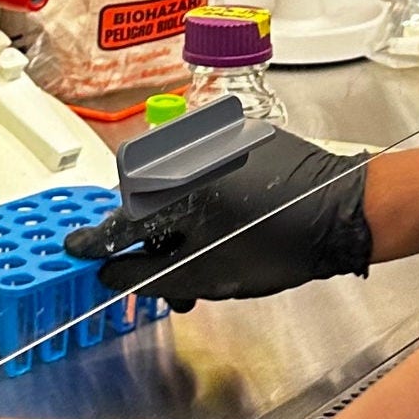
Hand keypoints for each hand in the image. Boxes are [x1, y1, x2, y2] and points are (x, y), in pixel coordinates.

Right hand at [63, 128, 370, 305]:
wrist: (343, 210)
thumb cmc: (282, 244)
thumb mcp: (209, 274)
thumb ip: (149, 275)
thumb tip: (110, 275)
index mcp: (173, 186)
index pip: (119, 221)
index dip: (96, 244)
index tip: (75, 251)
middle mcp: (184, 153)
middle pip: (146, 205)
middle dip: (150, 245)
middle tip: (166, 281)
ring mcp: (211, 140)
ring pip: (173, 190)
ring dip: (177, 227)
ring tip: (201, 265)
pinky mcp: (235, 137)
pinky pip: (199, 172)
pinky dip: (200, 202)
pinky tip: (220, 231)